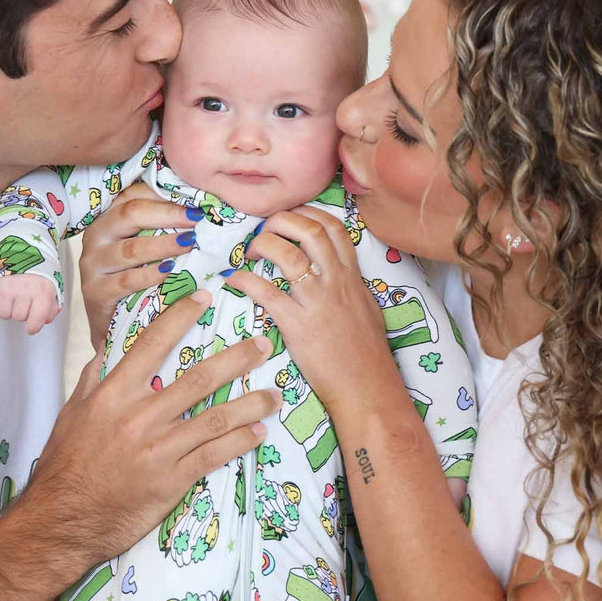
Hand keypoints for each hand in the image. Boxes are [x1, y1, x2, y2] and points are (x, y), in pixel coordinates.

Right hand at [0, 273, 59, 334]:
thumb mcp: (51, 291)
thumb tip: (43, 321)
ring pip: (3, 314)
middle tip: (22, 301)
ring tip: (11, 298)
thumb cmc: (37, 277)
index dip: (33, 327)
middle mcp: (25, 290)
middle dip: (20, 313)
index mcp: (42, 291)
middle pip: (18, 317)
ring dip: (7, 310)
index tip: (31, 328)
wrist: (22, 255)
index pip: (37, 319)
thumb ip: (50, 309)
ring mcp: (8, 287)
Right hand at [26, 289, 280, 570]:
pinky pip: (214, 455)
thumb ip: (93, 378)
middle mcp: (139, 415)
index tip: (203, 297)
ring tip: (274, 394)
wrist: (63, 518)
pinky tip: (258, 432)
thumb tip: (106, 348)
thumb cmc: (66, 464)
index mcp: (114, 394)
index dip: (180, 317)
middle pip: (198, 378)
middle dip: (236, 358)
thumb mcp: (72, 413)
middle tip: (263, 343)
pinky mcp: (172, 479)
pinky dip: (240, 442)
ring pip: (215, 417)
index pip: (152, 344)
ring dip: (250, 404)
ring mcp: (159, 448)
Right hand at [78, 181, 196, 347]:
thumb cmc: (135, 281)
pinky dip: (151, 275)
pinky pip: (127, 280)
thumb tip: (201, 210)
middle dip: (169, 214)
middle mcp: (97, 237)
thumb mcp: (145, 250)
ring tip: (191, 244)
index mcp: (108, 218)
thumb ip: (162, 228)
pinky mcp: (95, 292)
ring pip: (130, 248)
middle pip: (130, 213)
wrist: (111, 327)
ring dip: (164, 245)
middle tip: (198, 219)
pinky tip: (171, 272)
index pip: (134, 195)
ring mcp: (93, 265)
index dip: (165, 194)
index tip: (196, 199)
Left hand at [225, 207, 397, 414]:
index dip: (308, 213)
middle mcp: (336, 283)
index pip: (334, 228)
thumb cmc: (365, 353)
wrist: (366, 387)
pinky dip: (247, 281)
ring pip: (289, 256)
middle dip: (282, 221)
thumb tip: (334, 272)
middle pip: (310, 231)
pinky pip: (268, 294)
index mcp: (351, 277)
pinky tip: (235, 279)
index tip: (288, 215)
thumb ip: (348, 286)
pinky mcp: (299, 327)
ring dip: (264, 245)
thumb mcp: (365, 308)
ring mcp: (318, 303)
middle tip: (264, 229)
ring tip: (249, 252)